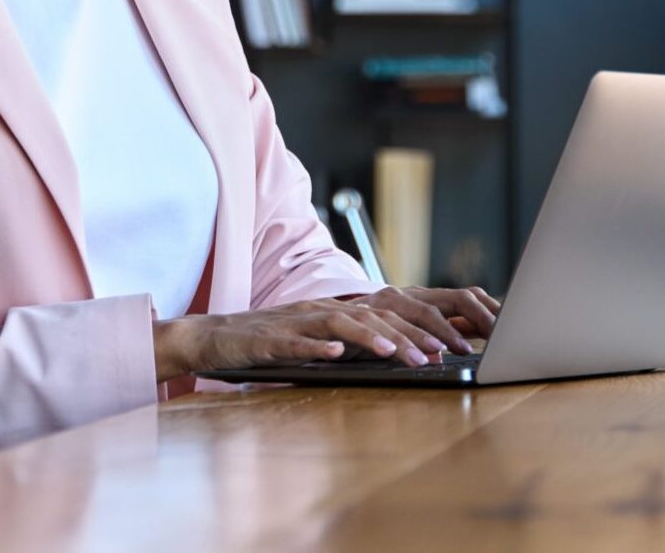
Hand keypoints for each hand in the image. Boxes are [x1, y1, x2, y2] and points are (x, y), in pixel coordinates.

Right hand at [151, 292, 491, 381]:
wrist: (212, 337)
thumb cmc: (267, 343)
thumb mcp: (316, 339)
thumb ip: (350, 342)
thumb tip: (397, 351)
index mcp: (332, 309)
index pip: (385, 315)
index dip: (419, 327)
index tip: (451, 345)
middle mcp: (318, 309)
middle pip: (371, 316)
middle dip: (408, 335)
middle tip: (438, 354)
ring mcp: (293, 322)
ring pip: (339, 324)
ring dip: (371, 338)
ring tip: (398, 355)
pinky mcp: (268, 339)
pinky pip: (295, 341)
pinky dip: (317, 346)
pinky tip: (336, 353)